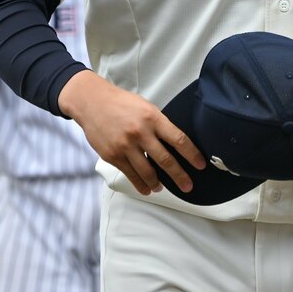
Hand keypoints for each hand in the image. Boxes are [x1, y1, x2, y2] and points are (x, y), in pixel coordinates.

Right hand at [59, 71, 205, 195]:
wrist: (92, 102)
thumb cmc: (121, 103)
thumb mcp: (145, 107)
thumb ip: (159, 125)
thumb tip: (175, 143)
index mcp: (153, 118)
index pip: (179, 139)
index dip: (192, 155)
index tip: (200, 165)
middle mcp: (140, 133)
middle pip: (166, 160)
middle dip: (180, 176)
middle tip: (188, 186)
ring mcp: (126, 146)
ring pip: (148, 172)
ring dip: (158, 184)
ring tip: (163, 188)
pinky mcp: (113, 156)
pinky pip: (131, 175)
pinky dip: (140, 185)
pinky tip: (147, 189)